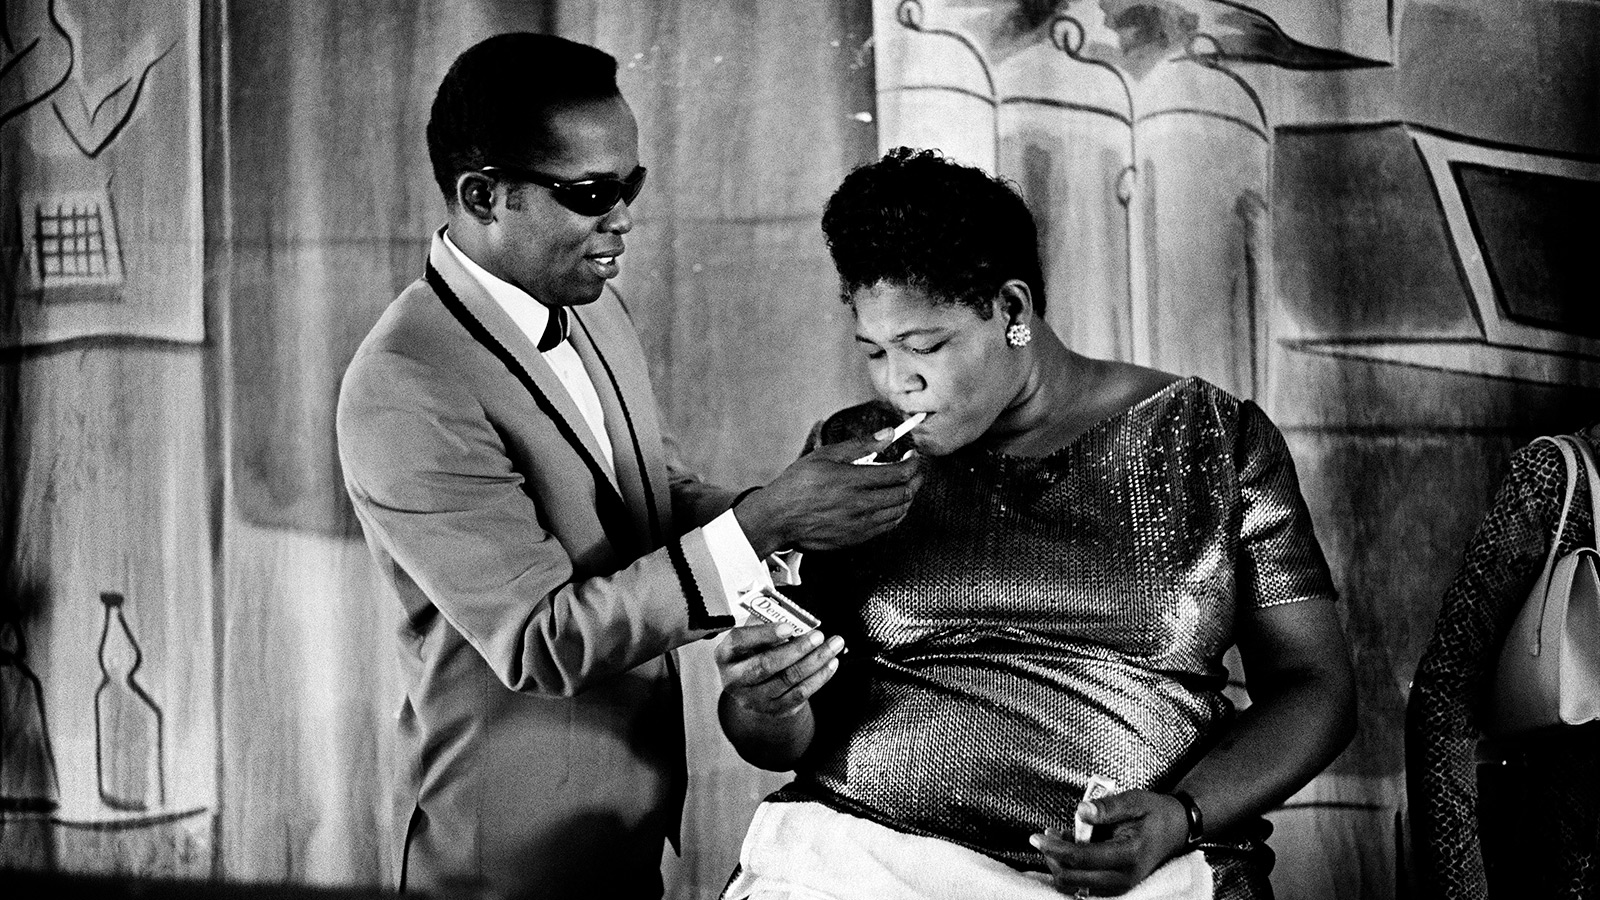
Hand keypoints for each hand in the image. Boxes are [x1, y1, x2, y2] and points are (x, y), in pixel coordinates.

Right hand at [716, 623, 845, 718]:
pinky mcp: (773, 709)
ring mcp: (753, 697)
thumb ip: (768, 621)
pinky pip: (800, 694)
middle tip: (818, 636)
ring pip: (788, 679)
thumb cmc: (756, 651)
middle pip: (766, 665)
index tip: (789, 626)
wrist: (755, 686)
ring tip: (833, 645)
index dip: (765, 633)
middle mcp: (735, 678)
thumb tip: (794, 615)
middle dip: (796, 649)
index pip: (741, 641)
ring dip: (815, 661)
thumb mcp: (754, 633)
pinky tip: (831, 663)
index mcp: (726, 654)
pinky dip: (819, 677)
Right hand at [734, 432, 922, 555]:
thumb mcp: (825, 455)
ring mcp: (860, 525)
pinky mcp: (856, 539)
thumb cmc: (797, 485)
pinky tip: (892, 505)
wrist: (778, 518)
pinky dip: (896, 513)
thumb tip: (888, 434)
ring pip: (899, 512)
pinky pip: (887, 527)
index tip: (913, 455)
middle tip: (916, 469)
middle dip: (916, 478)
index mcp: (854, 481)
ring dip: (908, 497)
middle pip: (905, 493)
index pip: (899, 472)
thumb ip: (861, 445)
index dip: (913, 462)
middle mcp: (860, 505)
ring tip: (905, 485)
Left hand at [1029, 790, 1189, 896]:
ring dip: (1060, 865)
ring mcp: (1119, 886)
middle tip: (1046, 836)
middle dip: (1053, 858)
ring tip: (1058, 839)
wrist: (1175, 830)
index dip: (1054, 848)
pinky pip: (1082, 886)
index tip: (1037, 836)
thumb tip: (1081, 811)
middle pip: (1072, 879)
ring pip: (1074, 887)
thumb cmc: (1153, 813)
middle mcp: (1123, 877)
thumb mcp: (1133, 800)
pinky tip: (1070, 847)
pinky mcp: (1114, 887)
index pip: (1081, 858)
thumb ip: (1107, 807)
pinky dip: (1070, 870)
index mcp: (1128, 855)